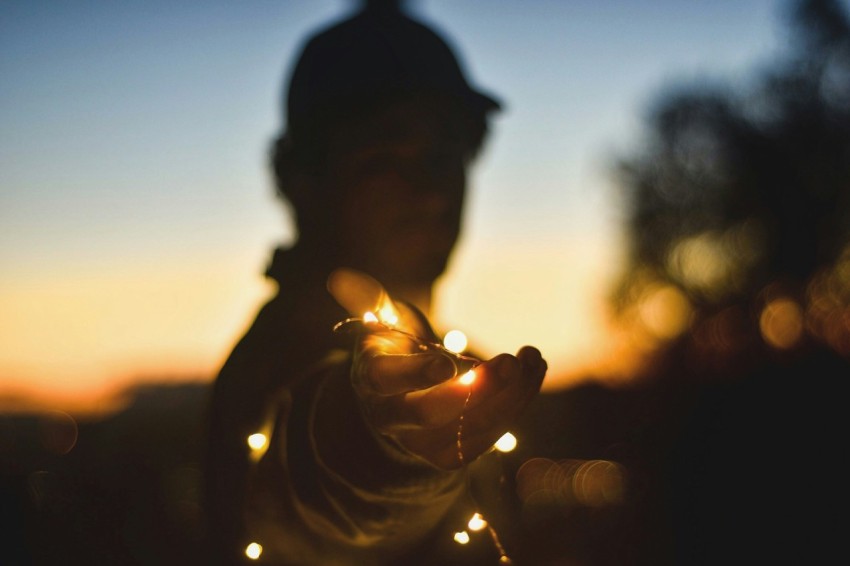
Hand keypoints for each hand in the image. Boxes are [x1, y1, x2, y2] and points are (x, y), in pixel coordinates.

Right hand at [328, 268, 546, 469]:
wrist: (398, 397)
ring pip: (467, 429)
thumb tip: (341, 278)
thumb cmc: (393, 347)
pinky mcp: (450, 454)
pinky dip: (516, 405)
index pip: (386, 380)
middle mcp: (390, 416)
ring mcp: (420, 441)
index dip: (414, 372)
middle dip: (474, 388)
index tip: (447, 361)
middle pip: (429, 413)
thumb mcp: (380, 320)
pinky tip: (533, 373)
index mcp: (370, 378)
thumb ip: (369, 300)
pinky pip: (488, 438)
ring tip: (532, 358)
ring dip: (509, 395)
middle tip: (508, 362)